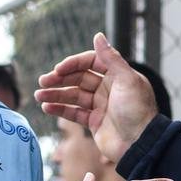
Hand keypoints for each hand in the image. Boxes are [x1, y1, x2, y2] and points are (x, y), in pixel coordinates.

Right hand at [35, 32, 157, 163]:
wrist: (140, 144)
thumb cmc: (138, 111)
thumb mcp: (127, 80)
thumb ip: (111, 58)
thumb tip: (98, 36)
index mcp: (117, 75)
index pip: (90, 62)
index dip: (73, 64)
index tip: (59, 69)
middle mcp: (108, 88)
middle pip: (79, 78)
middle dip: (60, 79)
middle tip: (43, 82)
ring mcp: (101, 105)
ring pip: (74, 95)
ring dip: (56, 94)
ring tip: (39, 95)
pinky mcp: (95, 122)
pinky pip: (74, 112)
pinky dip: (60, 110)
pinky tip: (46, 107)